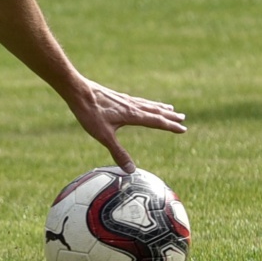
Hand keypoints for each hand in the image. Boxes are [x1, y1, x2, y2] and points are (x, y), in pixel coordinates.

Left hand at [67, 79, 185, 174]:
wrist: (77, 90)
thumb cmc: (90, 113)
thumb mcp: (104, 136)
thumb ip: (118, 152)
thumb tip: (131, 170)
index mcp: (132, 115)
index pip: (156, 121)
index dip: (170, 126)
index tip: (183, 129)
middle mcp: (132, 105)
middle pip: (155, 111)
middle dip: (169, 116)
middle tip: (183, 118)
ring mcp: (124, 100)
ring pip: (147, 104)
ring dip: (160, 107)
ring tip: (169, 108)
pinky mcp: (116, 97)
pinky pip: (137, 100)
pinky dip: (146, 103)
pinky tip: (141, 103)